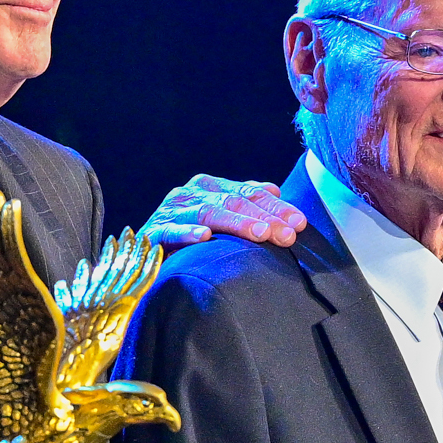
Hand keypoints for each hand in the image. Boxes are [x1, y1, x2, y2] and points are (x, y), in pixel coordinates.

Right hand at [146, 175, 303, 248]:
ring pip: (209, 213)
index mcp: (209, 187)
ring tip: (260, 234)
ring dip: (236, 223)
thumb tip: (274, 191)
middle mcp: (191, 193)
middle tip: (288, 235)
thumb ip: (243, 202)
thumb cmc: (188, 237)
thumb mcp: (218, 216)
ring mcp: (171, 210)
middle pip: (234, 202)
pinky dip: (187, 232)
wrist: (141, 254)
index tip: (300, 223)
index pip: (249, 193)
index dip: (276, 207)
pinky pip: (171, 230)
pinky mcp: (153, 231)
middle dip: (264, 218)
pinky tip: (203, 237)